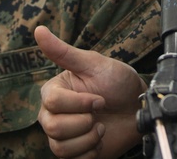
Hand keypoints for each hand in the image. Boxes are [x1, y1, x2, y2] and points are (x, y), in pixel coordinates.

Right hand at [35, 25, 144, 158]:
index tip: (100, 97)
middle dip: (85, 121)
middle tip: (101, 112)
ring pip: (61, 147)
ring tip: (101, 127)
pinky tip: (100, 139)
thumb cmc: (117, 82)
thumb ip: (63, 51)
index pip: (53, 103)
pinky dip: (92, 151)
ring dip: (90, 137)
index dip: (80, 103)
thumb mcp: (93, 63)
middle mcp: (53, 115)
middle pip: (54, 128)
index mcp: (54, 92)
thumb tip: (38, 30)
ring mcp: (63, 136)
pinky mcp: (75, 154)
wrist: (137, 108)